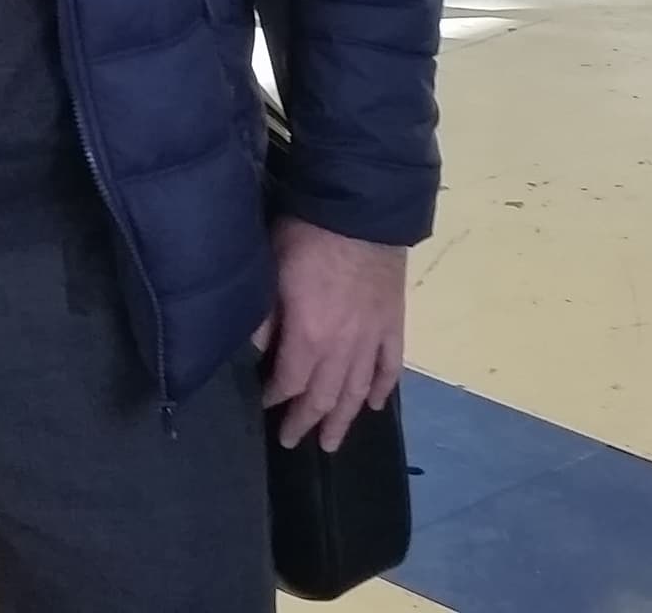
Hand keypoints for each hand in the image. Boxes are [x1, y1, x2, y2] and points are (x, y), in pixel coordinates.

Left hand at [256, 218, 406, 451]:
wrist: (362, 209)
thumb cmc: (308, 235)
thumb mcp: (271, 271)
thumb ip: (265, 316)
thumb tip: (257, 350)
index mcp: (310, 337)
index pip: (289, 382)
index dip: (275, 398)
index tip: (263, 405)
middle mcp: (343, 348)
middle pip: (324, 396)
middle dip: (306, 421)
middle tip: (293, 442)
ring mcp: (373, 337)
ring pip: (358, 391)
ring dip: (344, 419)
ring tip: (332, 443)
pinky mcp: (394, 322)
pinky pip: (390, 365)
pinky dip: (384, 388)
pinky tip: (377, 405)